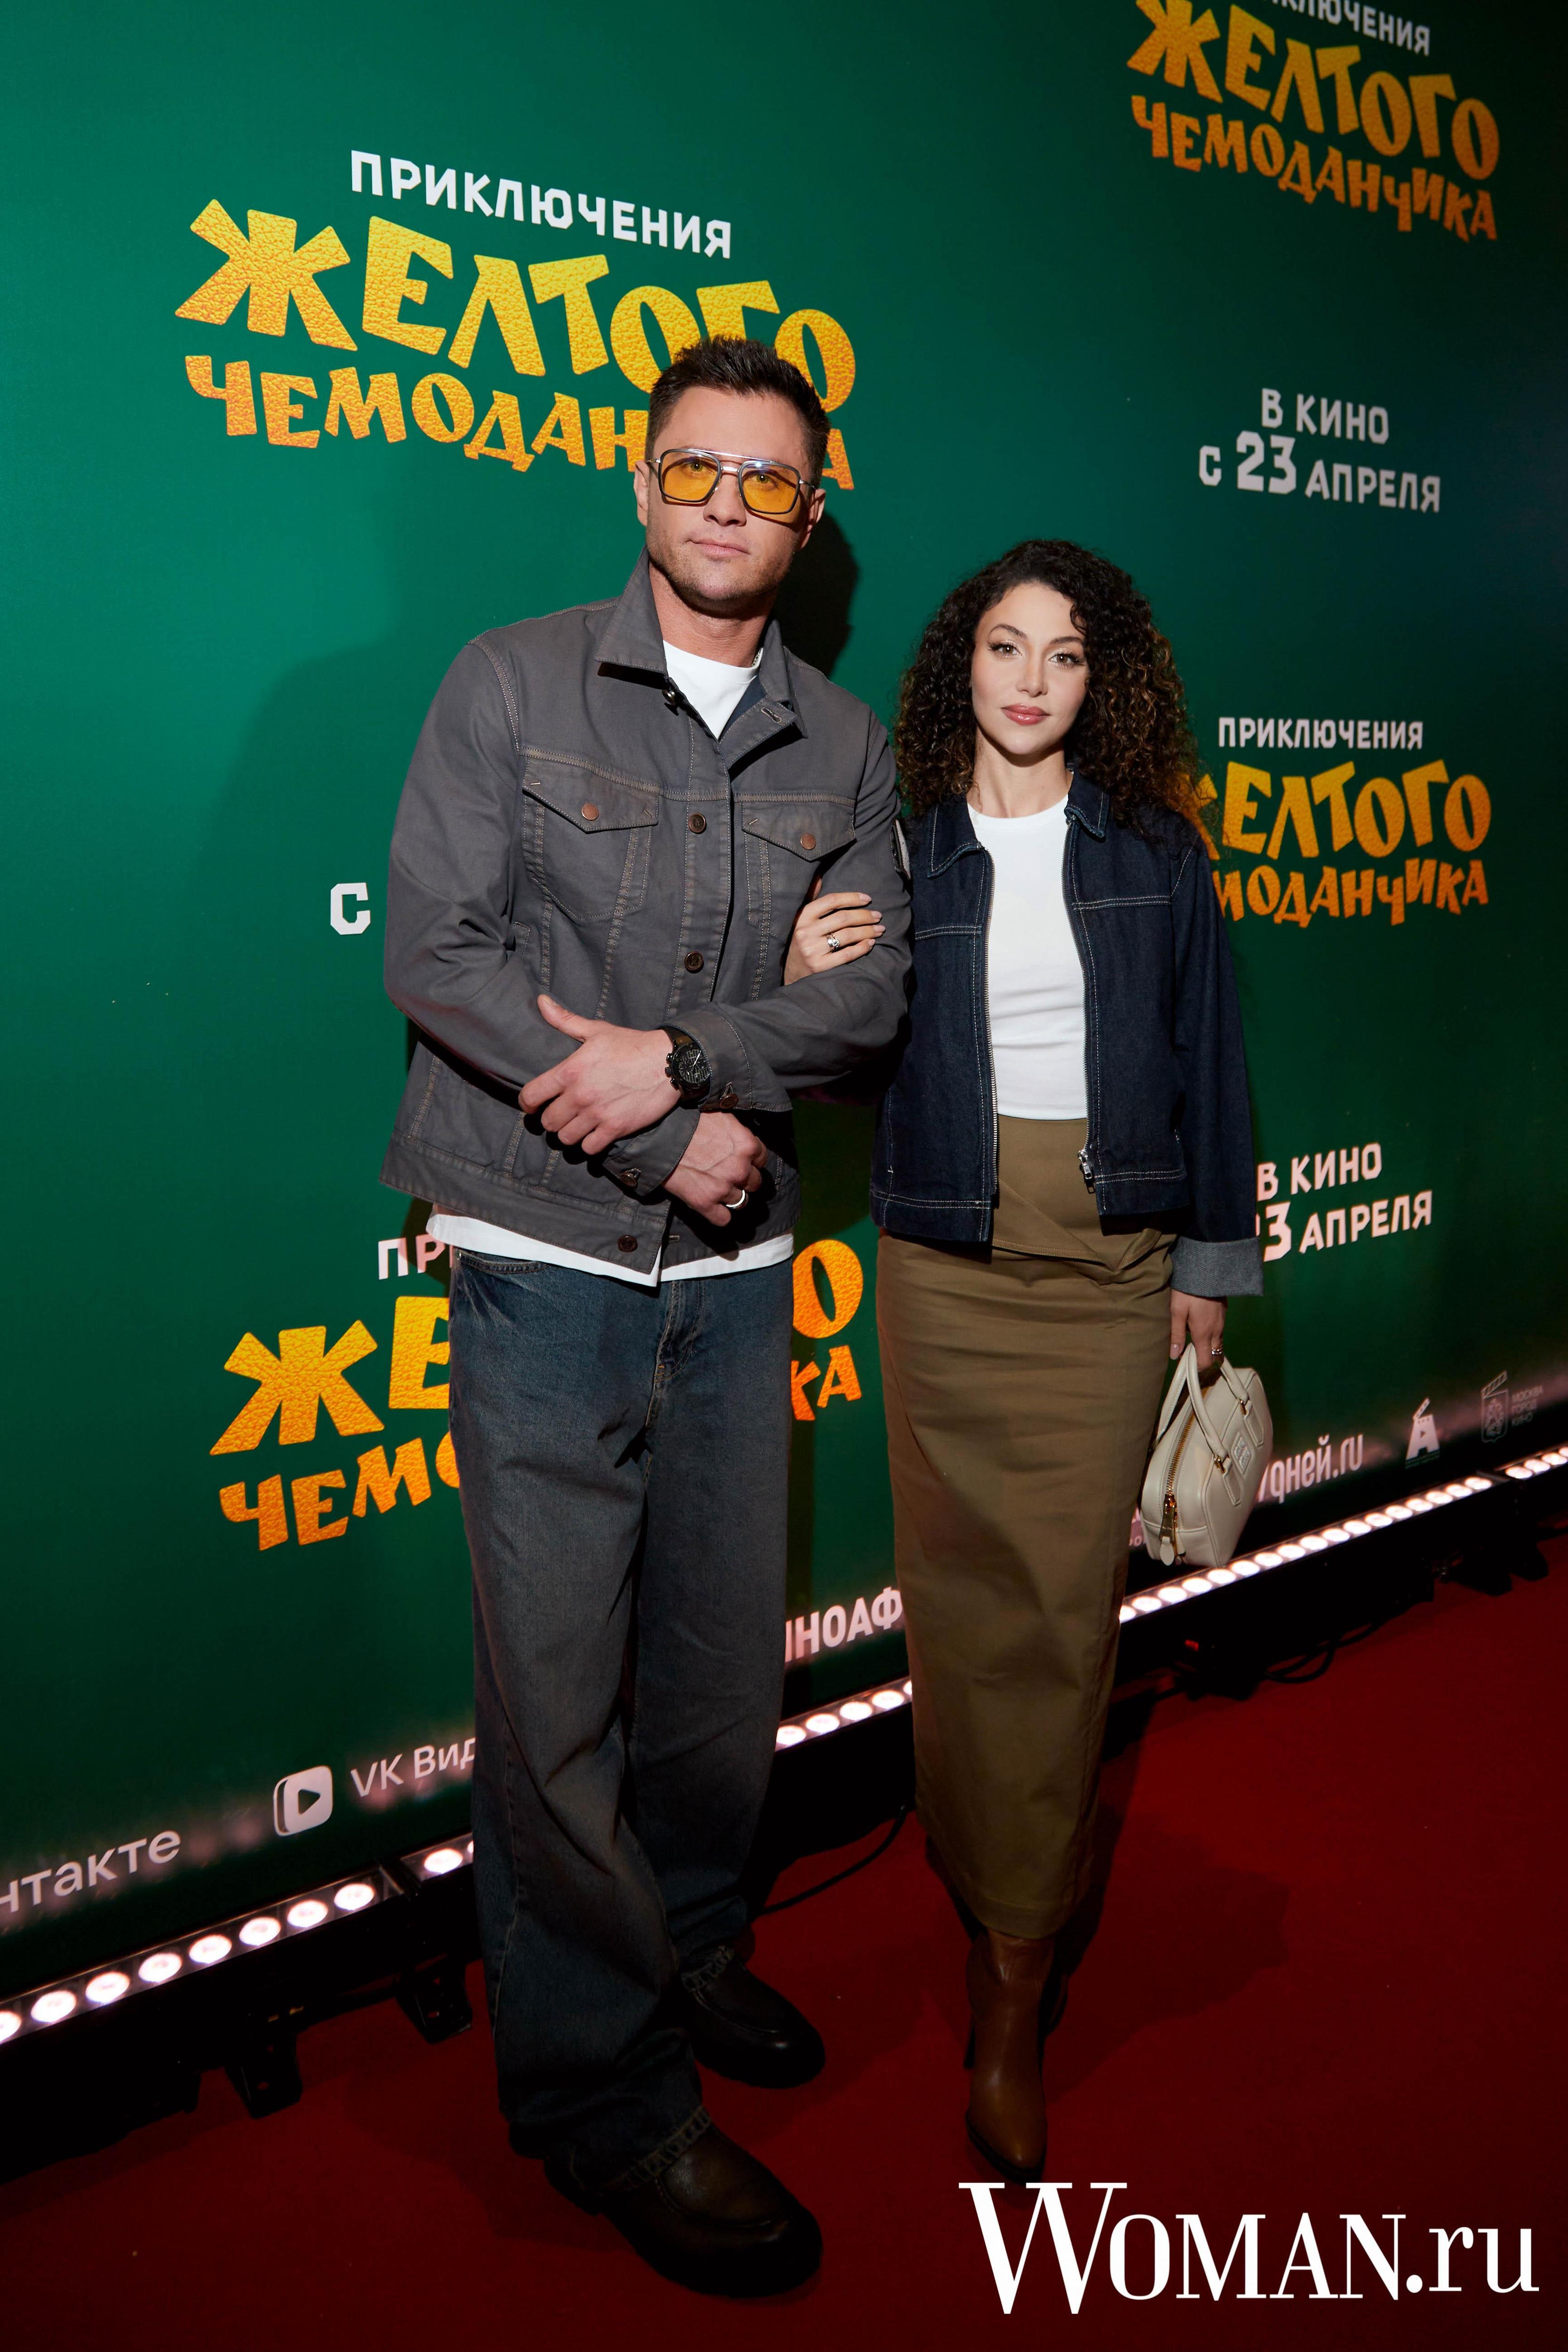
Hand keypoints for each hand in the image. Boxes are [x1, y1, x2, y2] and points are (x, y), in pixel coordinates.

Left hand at [519, 997, 677, 1151]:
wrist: (668, 1062)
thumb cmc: (631, 1044)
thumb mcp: (597, 1030)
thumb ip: (565, 1020)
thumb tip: (541, 1002)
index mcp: (570, 1071)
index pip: (531, 1096)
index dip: (527, 1103)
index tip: (532, 1105)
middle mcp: (580, 1095)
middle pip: (548, 1122)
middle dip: (551, 1119)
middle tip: (560, 1114)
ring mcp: (598, 1114)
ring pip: (566, 1138)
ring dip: (568, 1133)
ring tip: (575, 1125)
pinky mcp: (616, 1128)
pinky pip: (589, 1148)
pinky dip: (588, 1144)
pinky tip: (593, 1134)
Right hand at [663, 1113, 766, 1226]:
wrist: (658, 1135)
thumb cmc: (687, 1121)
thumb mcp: (720, 1116)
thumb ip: (737, 1131)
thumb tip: (740, 1136)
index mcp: (747, 1145)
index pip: (762, 1159)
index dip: (751, 1159)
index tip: (741, 1159)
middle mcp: (739, 1169)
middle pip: (754, 1183)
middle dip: (744, 1179)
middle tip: (728, 1174)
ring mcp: (723, 1188)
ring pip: (741, 1202)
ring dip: (732, 1197)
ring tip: (717, 1188)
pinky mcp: (704, 1203)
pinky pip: (723, 1219)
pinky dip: (719, 1215)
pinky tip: (712, 1206)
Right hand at [784, 883, 884, 983]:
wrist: (790, 971)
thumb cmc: (800, 940)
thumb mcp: (800, 918)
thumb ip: (810, 898)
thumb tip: (819, 876)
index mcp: (803, 916)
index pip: (832, 901)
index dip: (852, 898)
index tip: (868, 899)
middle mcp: (806, 931)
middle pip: (843, 918)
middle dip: (865, 916)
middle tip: (878, 916)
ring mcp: (812, 950)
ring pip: (847, 935)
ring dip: (867, 931)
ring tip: (879, 930)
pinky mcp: (819, 966)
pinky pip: (847, 954)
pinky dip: (862, 948)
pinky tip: (870, 943)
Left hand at [1170, 1289, 1225, 1378]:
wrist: (1207, 1269)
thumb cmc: (1188, 1291)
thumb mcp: (1177, 1311)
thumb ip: (1176, 1334)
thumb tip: (1174, 1356)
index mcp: (1204, 1333)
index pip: (1206, 1361)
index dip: (1197, 1367)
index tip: (1186, 1364)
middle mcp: (1216, 1330)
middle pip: (1214, 1354)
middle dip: (1202, 1356)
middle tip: (1188, 1350)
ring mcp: (1222, 1321)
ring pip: (1217, 1342)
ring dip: (1206, 1343)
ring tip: (1190, 1333)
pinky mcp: (1224, 1312)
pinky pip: (1219, 1330)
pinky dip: (1210, 1332)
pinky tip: (1199, 1321)